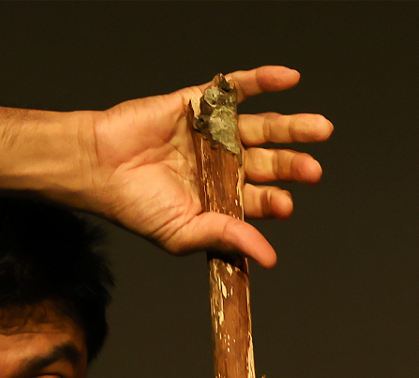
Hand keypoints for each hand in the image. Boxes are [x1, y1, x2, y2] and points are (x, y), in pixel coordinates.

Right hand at [77, 65, 331, 267]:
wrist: (98, 166)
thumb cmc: (135, 206)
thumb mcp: (183, 232)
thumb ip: (227, 238)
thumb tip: (268, 258)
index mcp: (220, 198)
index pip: (259, 199)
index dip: (275, 201)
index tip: (285, 205)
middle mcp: (223, 164)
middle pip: (269, 162)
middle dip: (292, 165)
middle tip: (313, 170)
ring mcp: (214, 132)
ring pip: (263, 127)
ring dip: (292, 127)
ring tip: (320, 130)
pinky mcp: (201, 103)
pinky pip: (237, 88)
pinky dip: (265, 80)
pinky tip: (291, 79)